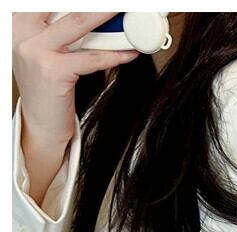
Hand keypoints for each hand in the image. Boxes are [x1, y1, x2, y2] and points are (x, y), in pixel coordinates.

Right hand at [12, 12, 140, 146]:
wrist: (40, 124)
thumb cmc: (47, 87)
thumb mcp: (46, 51)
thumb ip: (60, 31)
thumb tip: (94, 17)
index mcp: (18, 22)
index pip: (46, 2)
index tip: (101, 2)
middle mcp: (22, 32)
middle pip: (63, 5)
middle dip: (94, 5)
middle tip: (114, 3)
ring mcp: (35, 51)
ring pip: (78, 22)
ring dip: (106, 15)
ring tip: (124, 13)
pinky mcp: (53, 72)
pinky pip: (91, 58)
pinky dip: (114, 55)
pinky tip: (129, 53)